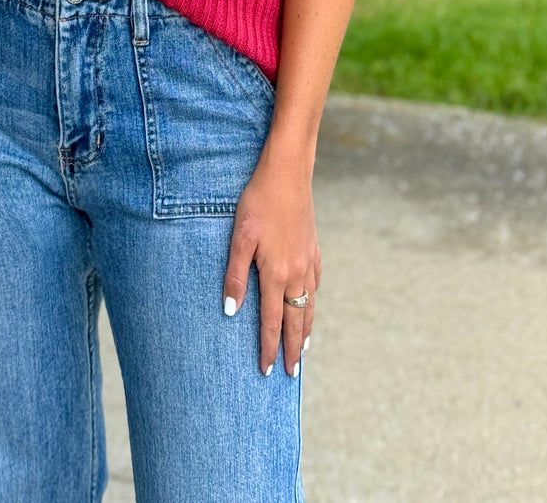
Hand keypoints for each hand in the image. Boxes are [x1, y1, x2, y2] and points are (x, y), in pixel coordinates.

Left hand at [222, 139, 321, 374]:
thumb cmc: (258, 202)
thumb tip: (230, 311)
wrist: (288, 173)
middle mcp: (297, 273)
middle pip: (295, 320)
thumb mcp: (239, 237)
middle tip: (292, 373)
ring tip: (302, 348)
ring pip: (309, 304)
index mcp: (276, 274)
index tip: (266, 370)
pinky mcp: (314, 247)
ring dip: (305, 328)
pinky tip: (310, 302)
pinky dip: (313, 300)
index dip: (267, 347)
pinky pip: (316, 283)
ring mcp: (308, 261)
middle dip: (291, 348)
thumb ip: (235, 275)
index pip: (271, 321)